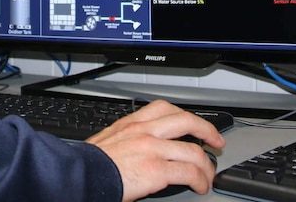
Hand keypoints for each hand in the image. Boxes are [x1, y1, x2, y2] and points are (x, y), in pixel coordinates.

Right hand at [85, 100, 225, 201]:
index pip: (164, 108)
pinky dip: (200, 180)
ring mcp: (152, 148)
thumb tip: (138, 148)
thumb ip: (127, 139)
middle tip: (215, 141)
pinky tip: (200, 186)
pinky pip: (189, 172)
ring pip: (193, 150)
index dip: (185, 115)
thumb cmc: (90, 163)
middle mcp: (144, 131)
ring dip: (206, 165)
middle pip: (186, 121)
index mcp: (131, 123)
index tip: (193, 124)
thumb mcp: (108, 140)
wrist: (80, 175)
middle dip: (207, 130)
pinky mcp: (157, 169)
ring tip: (208, 175)